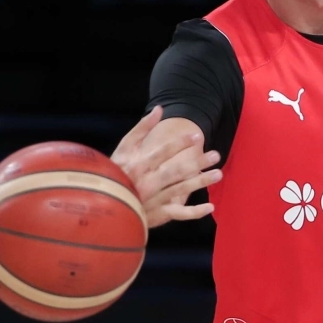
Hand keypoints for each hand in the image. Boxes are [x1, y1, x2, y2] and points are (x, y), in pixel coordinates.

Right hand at [111, 108, 222, 227]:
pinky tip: (210, 207)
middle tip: (216, 155)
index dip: (180, 144)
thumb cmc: (116, 170)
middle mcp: (147, 182)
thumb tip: (159, 109)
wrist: (104, 202)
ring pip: (179, 190)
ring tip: (218, 174)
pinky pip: (177, 213)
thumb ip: (141, 129)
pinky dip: (194, 212)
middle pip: (175, 171)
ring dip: (200, 182)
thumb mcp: (124, 148)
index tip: (197, 136)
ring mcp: (153, 199)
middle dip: (196, 163)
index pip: (162, 152)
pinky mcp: (157, 214)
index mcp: (139, 165)